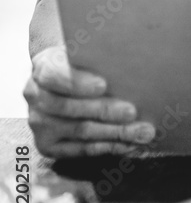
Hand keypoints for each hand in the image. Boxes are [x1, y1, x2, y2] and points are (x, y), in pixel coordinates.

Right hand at [25, 47, 155, 156]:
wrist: (69, 80)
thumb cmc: (88, 63)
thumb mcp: (90, 53)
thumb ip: (102, 56)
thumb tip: (133, 55)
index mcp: (44, 67)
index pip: (54, 75)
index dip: (77, 82)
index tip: (103, 85)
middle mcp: (36, 95)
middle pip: (70, 107)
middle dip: (105, 111)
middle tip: (132, 112)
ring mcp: (40, 122)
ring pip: (80, 130)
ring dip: (115, 132)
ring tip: (142, 132)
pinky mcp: (48, 145)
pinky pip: (81, 149)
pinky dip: (109, 146)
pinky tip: (130, 144)